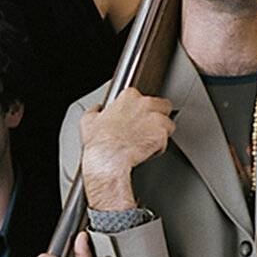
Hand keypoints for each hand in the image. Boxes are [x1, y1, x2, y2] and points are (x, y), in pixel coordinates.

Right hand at [79, 89, 173, 211]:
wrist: (108, 159)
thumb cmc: (100, 142)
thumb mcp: (89, 121)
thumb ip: (96, 110)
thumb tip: (97, 109)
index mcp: (129, 97)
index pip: (144, 98)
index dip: (141, 110)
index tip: (136, 119)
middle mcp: (145, 104)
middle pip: (163, 106)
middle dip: (158, 117)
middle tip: (147, 130)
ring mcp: (156, 119)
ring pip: (168, 124)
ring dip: (160, 133)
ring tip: (146, 142)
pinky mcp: (162, 134)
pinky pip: (166, 141)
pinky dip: (159, 147)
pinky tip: (146, 151)